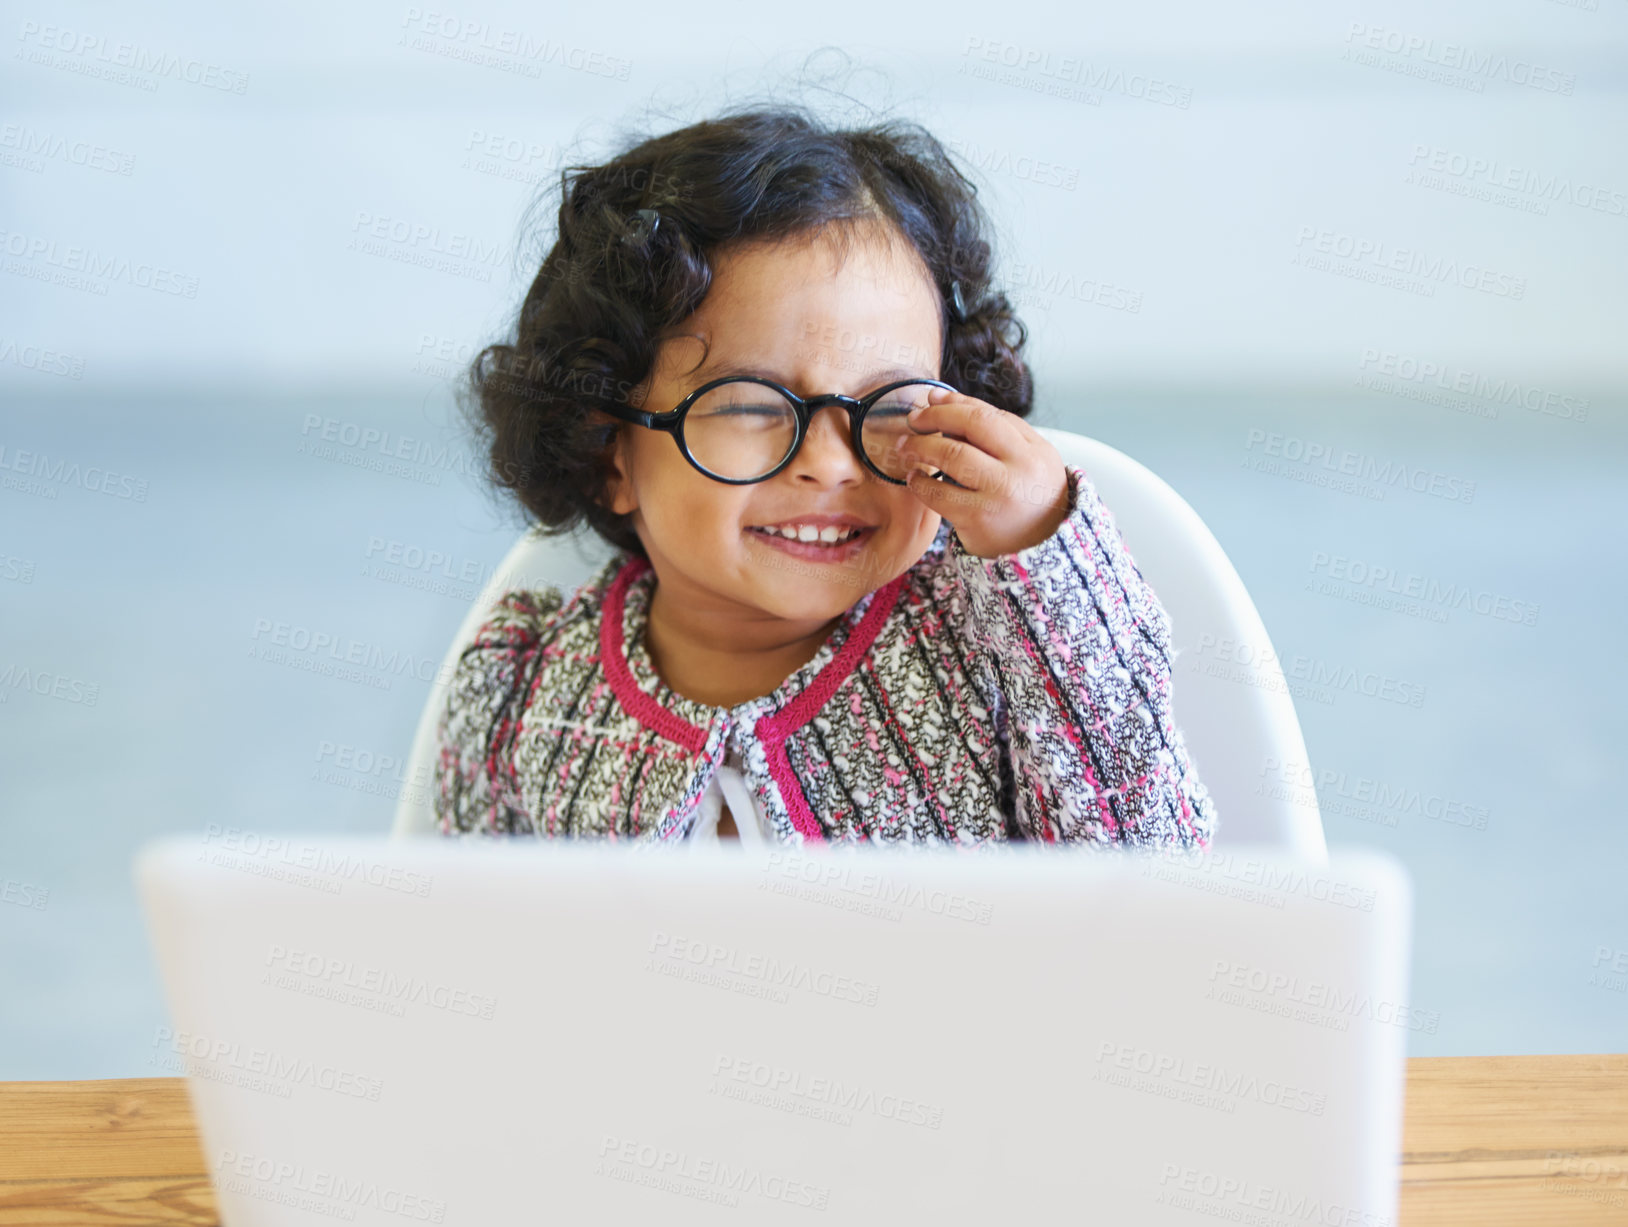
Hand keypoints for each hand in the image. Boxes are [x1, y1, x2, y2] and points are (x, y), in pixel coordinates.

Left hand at [890, 386, 1071, 558]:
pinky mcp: (978, 518)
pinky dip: (920, 483)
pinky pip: (940, 493)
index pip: (990, 414)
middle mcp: (1021, 467)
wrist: (1041, 549)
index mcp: (1035, 449)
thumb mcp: (1031, 461)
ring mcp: (1000, 493)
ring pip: (953, 455)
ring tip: (905, 447)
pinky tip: (913, 479)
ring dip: (921, 447)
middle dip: (936, 417)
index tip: (932, 399)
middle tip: (913, 420)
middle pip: (972, 425)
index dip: (956, 402)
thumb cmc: (1029, 498)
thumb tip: (947, 404)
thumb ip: (1000, 434)